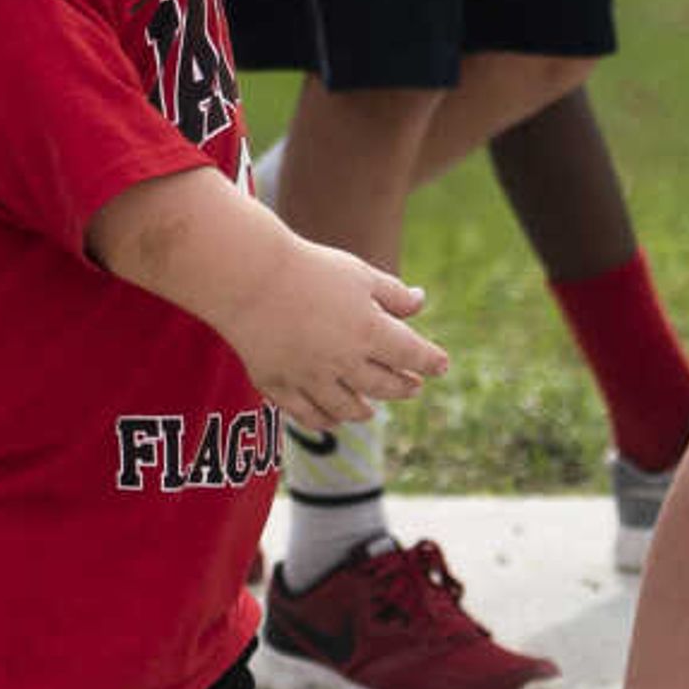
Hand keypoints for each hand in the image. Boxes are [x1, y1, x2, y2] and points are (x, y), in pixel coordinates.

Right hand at [240, 242, 448, 431]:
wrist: (247, 277)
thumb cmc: (307, 267)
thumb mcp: (359, 273)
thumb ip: (393, 294)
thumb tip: (421, 303)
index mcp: (370, 331)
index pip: (413, 355)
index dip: (431, 362)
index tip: (441, 365)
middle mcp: (344, 362)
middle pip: (384, 386)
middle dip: (403, 387)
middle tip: (412, 388)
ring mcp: (310, 378)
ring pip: (347, 409)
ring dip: (364, 411)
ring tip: (370, 411)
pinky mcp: (279, 385)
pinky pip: (307, 415)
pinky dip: (324, 421)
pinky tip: (331, 420)